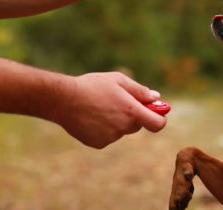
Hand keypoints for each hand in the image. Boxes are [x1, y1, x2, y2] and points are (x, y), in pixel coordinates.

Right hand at [52, 72, 166, 148]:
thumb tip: (156, 98)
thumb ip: (140, 91)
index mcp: (131, 111)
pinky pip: (108, 136)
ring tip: (100, 107)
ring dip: (117, 121)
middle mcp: (123, 127)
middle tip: (119, 102)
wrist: (62, 100)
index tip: (156, 112)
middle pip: (138, 125)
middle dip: (133, 115)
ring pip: (122, 130)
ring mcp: (110, 137)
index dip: (160, 119)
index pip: (158, 124)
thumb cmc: (92, 86)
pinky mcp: (98, 143)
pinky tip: (92, 117)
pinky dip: (104, 129)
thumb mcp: (119, 80)